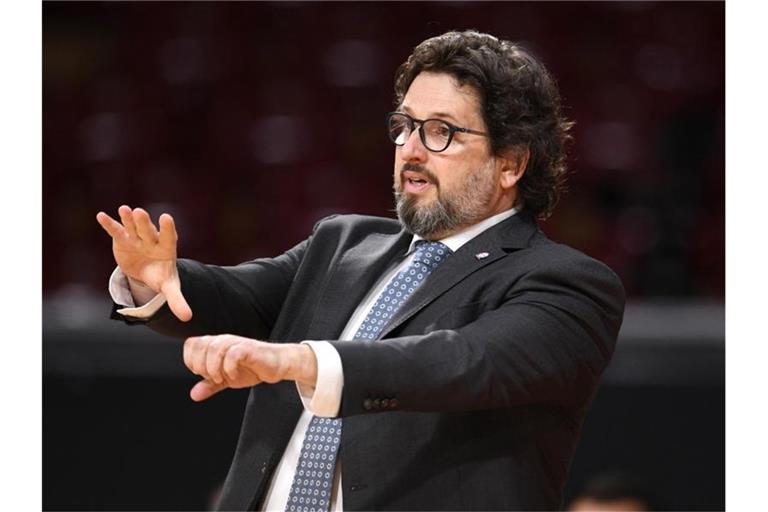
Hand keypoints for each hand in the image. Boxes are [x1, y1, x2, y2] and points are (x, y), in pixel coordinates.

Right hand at [96, 205, 191, 321]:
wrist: (147, 271)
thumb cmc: (160, 276)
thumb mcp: (169, 288)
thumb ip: (177, 300)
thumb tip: (188, 318)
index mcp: (166, 249)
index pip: (169, 237)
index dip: (167, 228)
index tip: (166, 218)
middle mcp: (152, 240)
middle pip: (148, 230)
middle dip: (143, 223)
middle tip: (139, 212)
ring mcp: (137, 238)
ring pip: (133, 227)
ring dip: (128, 218)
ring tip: (124, 209)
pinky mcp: (123, 240)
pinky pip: (116, 231)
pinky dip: (109, 224)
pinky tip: (101, 216)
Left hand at [183, 334, 318, 400]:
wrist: (277, 365)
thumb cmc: (252, 368)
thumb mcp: (226, 379)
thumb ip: (210, 385)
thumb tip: (194, 395)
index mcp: (216, 344)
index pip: (191, 344)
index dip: (190, 360)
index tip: (201, 374)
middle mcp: (224, 340)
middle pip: (200, 345)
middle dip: (201, 366)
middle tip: (213, 377)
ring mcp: (237, 343)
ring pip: (214, 348)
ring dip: (214, 368)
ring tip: (222, 378)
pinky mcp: (249, 349)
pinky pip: (233, 354)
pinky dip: (229, 368)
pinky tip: (234, 376)